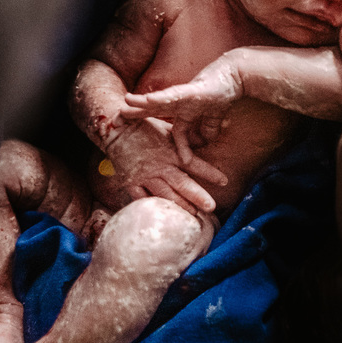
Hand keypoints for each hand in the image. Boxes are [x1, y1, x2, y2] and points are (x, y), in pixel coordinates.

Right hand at [104, 117, 226, 212]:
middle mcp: (160, 165)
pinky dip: (152, 206)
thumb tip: (205, 140)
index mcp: (171, 151)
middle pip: (182, 183)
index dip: (210, 172)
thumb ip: (185, 140)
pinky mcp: (131, 182)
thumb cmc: (146, 128)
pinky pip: (142, 197)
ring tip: (193, 214)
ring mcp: (145, 175)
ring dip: (180, 204)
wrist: (117, 129)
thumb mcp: (168, 130)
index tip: (224, 181)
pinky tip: (163, 215)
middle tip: (211, 207)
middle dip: (197, 196)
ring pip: (165, 194)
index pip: (194, 164)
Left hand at [122, 56, 243, 162]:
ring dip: (141, 104)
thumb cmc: (223, 92)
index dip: (150, 129)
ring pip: (158, 101)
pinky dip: (160, 98)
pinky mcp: (192, 90)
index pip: (162, 122)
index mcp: (183, 110)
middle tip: (115, 121)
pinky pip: (173, 95)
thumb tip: (203, 144)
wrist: (236, 75)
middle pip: (152, 110)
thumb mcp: (213, 119)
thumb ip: (206, 131)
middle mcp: (179, 102)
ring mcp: (184, 95)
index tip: (137, 137)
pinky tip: (147, 99)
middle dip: (134, 115)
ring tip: (124, 105)